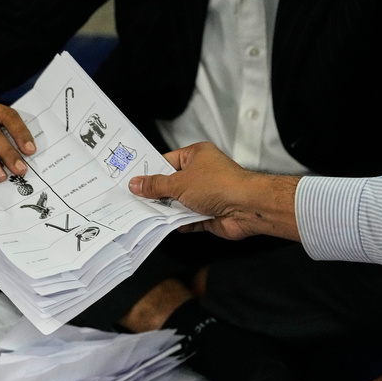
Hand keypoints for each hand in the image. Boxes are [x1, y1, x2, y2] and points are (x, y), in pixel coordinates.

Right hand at [127, 142, 300, 240]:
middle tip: (137, 199)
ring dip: (169, 210)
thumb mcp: (179, 183)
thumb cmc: (221, 185)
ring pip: (179, 203)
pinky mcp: (209, 213)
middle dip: (158, 194)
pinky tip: (169, 225)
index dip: (151, 171)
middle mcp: (202, 173)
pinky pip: (188, 219)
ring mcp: (206, 194)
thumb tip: (137, 184)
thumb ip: (156, 186)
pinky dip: (180, 223)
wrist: (247, 207)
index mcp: (196, 156)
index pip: (167, 161)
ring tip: (150, 213)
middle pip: (172, 184)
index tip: (134, 180)